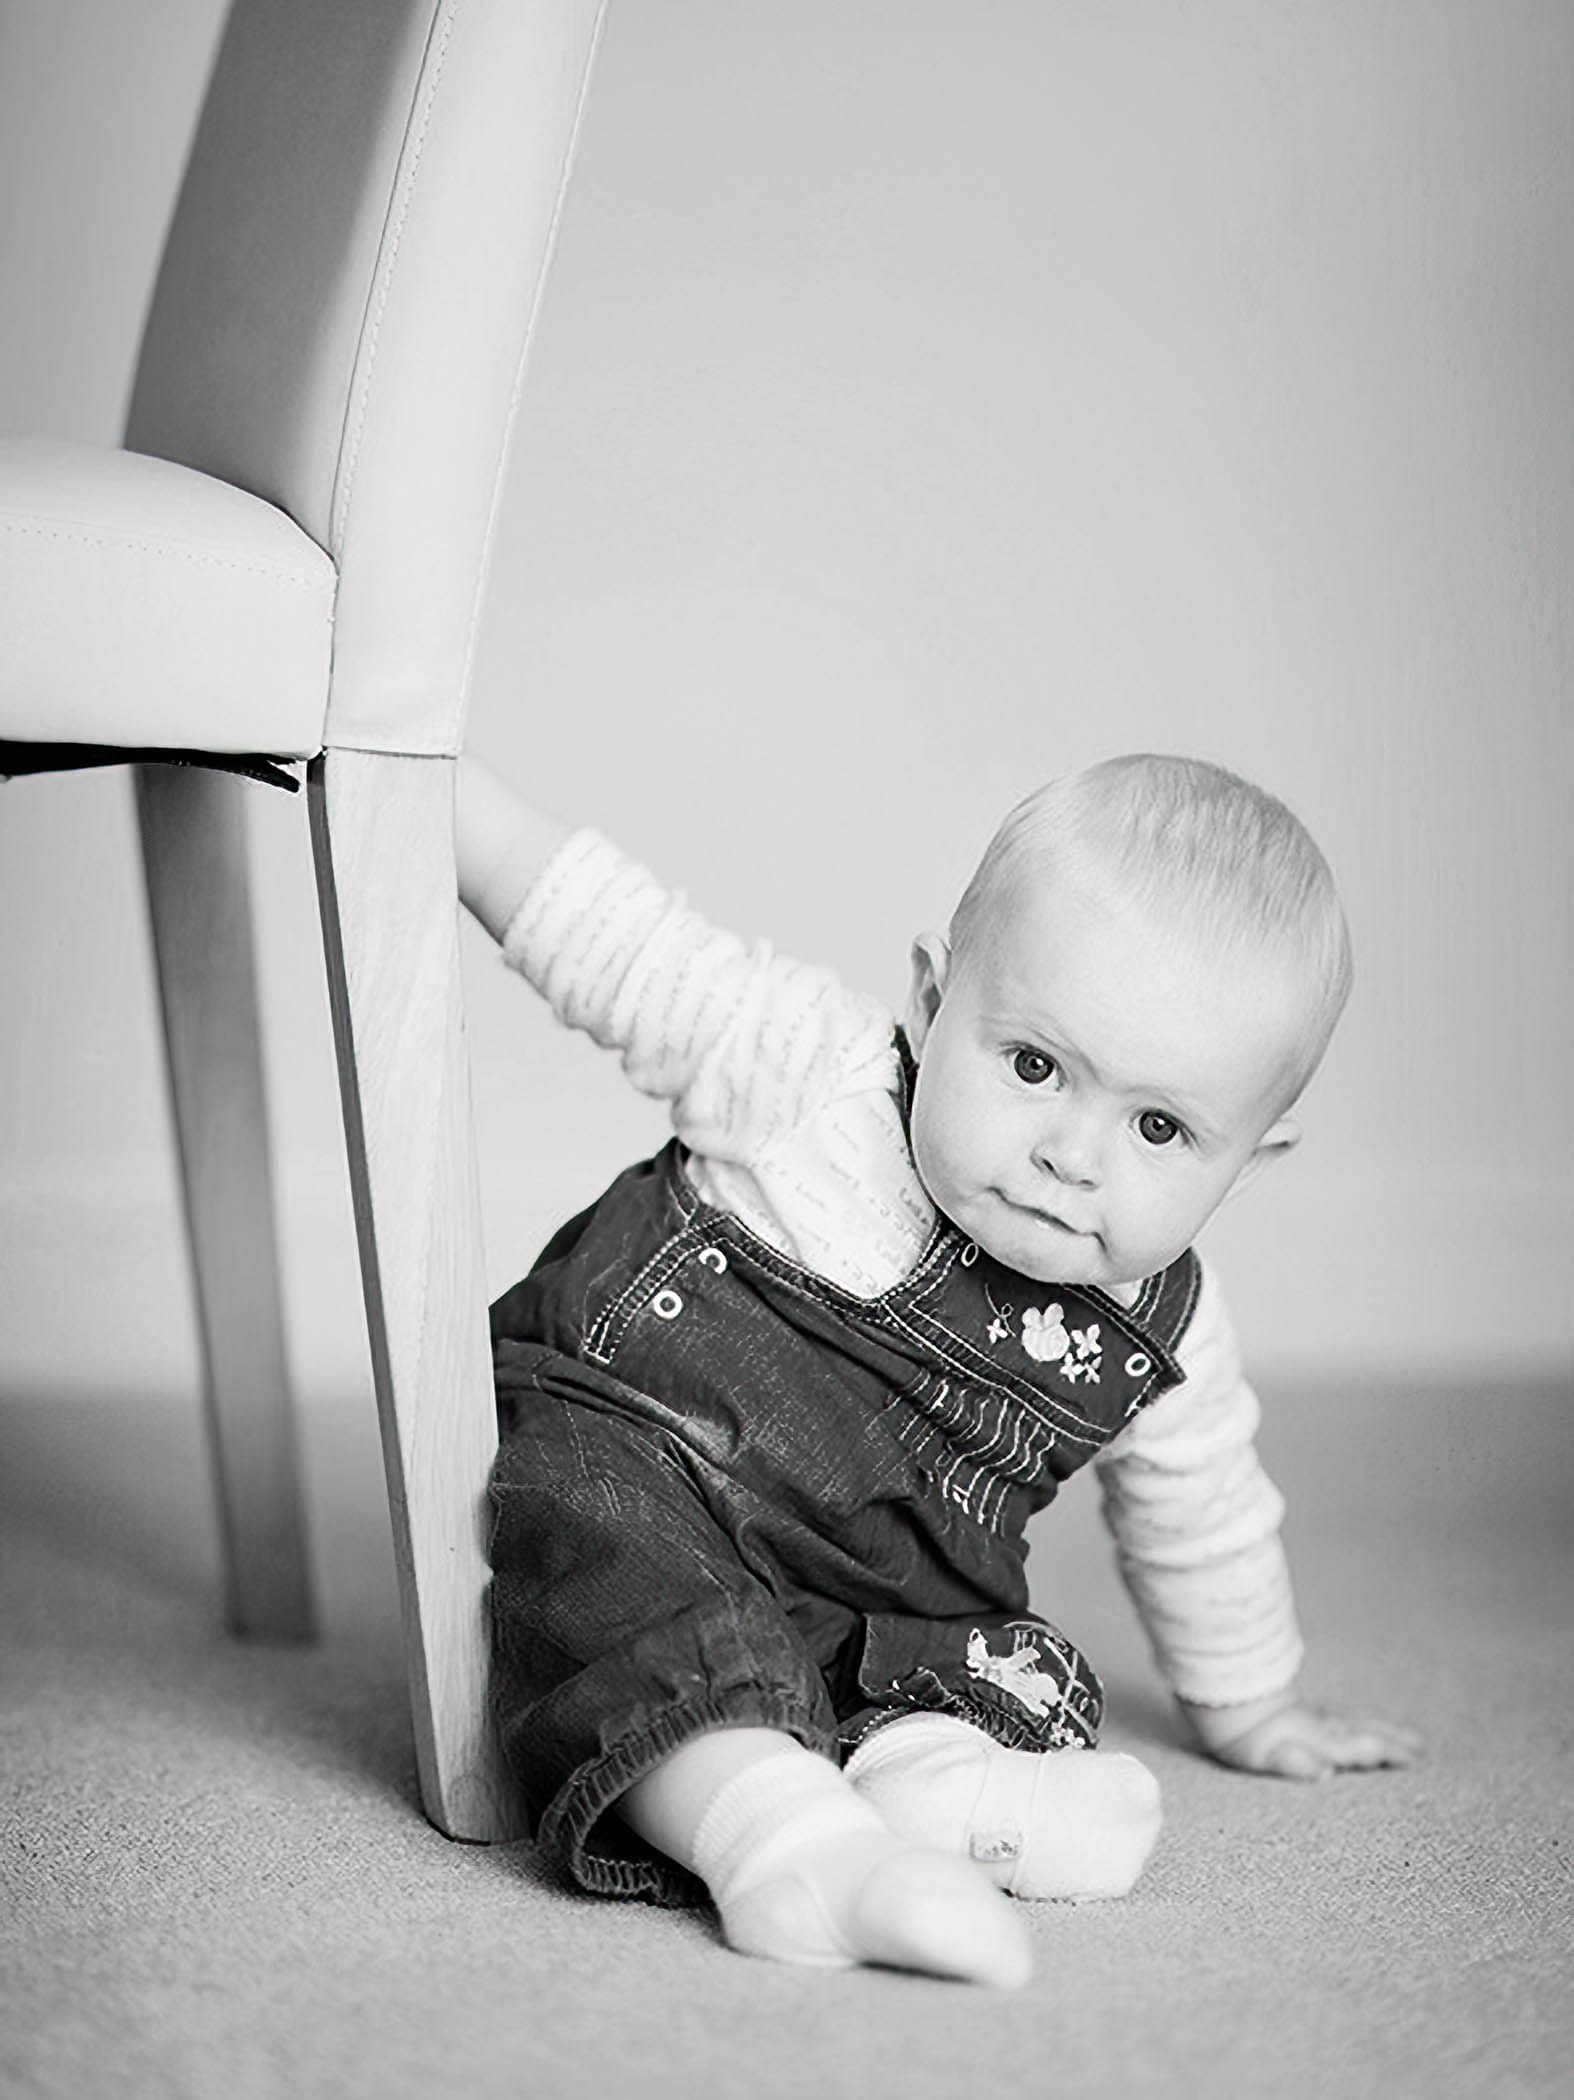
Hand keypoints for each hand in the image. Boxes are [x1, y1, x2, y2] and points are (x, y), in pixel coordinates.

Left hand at [1179, 1690, 1424, 1779]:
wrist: (1219, 1694)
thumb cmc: (1239, 1732)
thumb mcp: (1260, 1754)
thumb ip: (1293, 1762)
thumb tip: (1325, 1773)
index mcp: (1317, 1739)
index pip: (1359, 1749)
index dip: (1386, 1754)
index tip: (1415, 1760)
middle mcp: (1320, 1726)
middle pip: (1364, 1733)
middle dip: (1393, 1742)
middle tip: (1422, 1750)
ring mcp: (1310, 1715)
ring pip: (1355, 1723)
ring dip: (1381, 1731)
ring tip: (1406, 1739)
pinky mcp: (1298, 1710)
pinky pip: (1339, 1717)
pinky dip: (1357, 1723)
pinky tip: (1355, 1725)